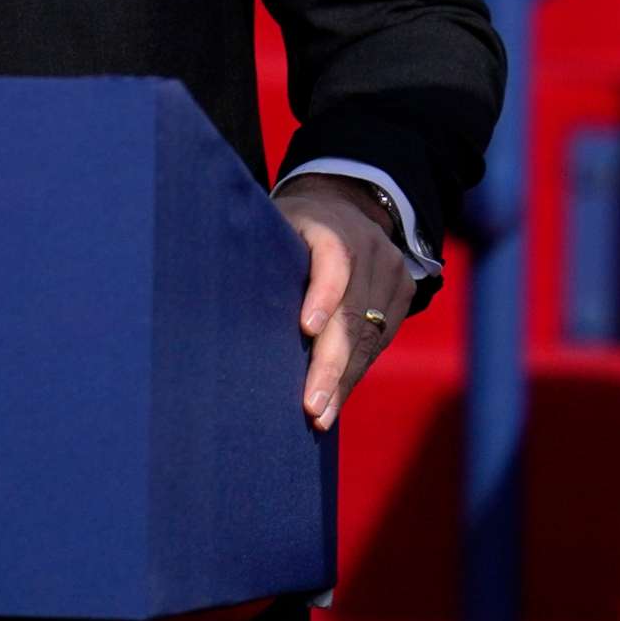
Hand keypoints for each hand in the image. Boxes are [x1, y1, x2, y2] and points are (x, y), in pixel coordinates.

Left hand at [274, 175, 414, 431]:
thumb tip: (216, 302)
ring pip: (370, 333)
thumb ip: (255, 254)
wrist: (344, 204)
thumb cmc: (288, 227)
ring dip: (344, 379)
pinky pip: (381, 339)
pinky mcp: (403, 291)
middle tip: (312, 406)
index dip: (323, 294)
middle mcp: (368, 245)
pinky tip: (336, 398)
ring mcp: (391, 268)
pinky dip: (355, 371)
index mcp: (329, 224)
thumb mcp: (270, 226)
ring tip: (321, 416)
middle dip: (331, 363)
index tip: (306, 328)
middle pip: (353, 310)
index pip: (332, 259)